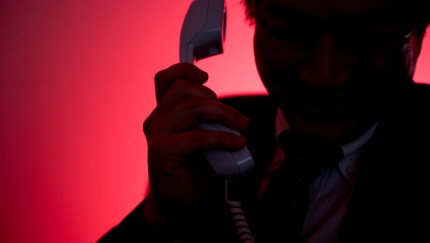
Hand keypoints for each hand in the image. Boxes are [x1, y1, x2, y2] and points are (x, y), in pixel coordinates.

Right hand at [142, 63, 248, 229]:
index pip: (165, 79)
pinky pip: (197, 136)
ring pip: (193, 108)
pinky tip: (236, 143)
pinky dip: (222, 138)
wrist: (180, 203)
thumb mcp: (203, 136)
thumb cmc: (192, 170)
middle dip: (216, 99)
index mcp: (164, 113)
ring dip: (224, 116)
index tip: (206, 78)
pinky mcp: (162, 151)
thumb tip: (231, 114)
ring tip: (240, 128)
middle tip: (235, 118)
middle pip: (184, 90)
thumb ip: (208, 120)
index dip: (184, 70)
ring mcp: (157, 134)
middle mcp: (156, 120)